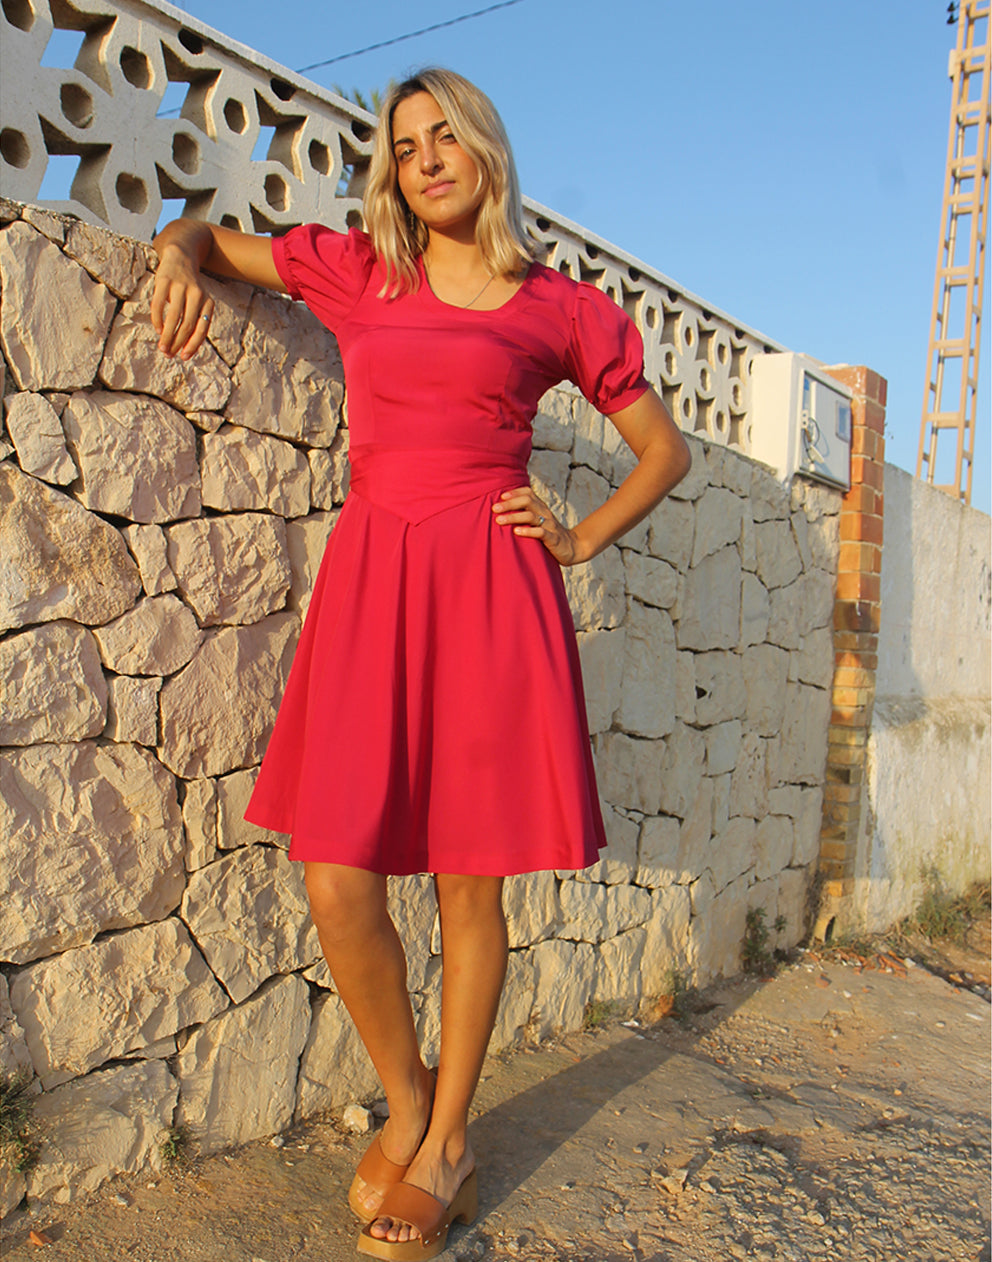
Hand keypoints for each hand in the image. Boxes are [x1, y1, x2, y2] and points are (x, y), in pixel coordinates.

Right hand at [150, 244, 214, 359]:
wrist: (181, 257)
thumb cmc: (189, 288)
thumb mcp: (198, 303)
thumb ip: (195, 322)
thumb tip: (184, 348)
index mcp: (208, 302)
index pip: (201, 329)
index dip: (193, 345)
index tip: (184, 357)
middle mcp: (196, 294)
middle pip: (187, 325)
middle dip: (177, 343)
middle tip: (168, 354)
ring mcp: (180, 286)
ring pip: (173, 318)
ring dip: (167, 336)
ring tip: (162, 347)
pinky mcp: (164, 280)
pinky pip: (158, 305)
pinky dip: (157, 320)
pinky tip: (157, 330)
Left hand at [492, 486, 585, 565]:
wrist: (573, 547)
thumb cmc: (550, 535)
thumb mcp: (539, 522)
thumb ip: (525, 515)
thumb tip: (502, 513)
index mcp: (541, 508)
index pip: (529, 493)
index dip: (515, 493)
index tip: (501, 496)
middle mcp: (545, 513)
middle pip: (527, 501)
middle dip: (510, 504)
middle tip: (495, 509)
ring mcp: (550, 525)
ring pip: (531, 516)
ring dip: (514, 517)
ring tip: (500, 520)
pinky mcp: (553, 538)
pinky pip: (541, 532)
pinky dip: (528, 531)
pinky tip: (516, 532)